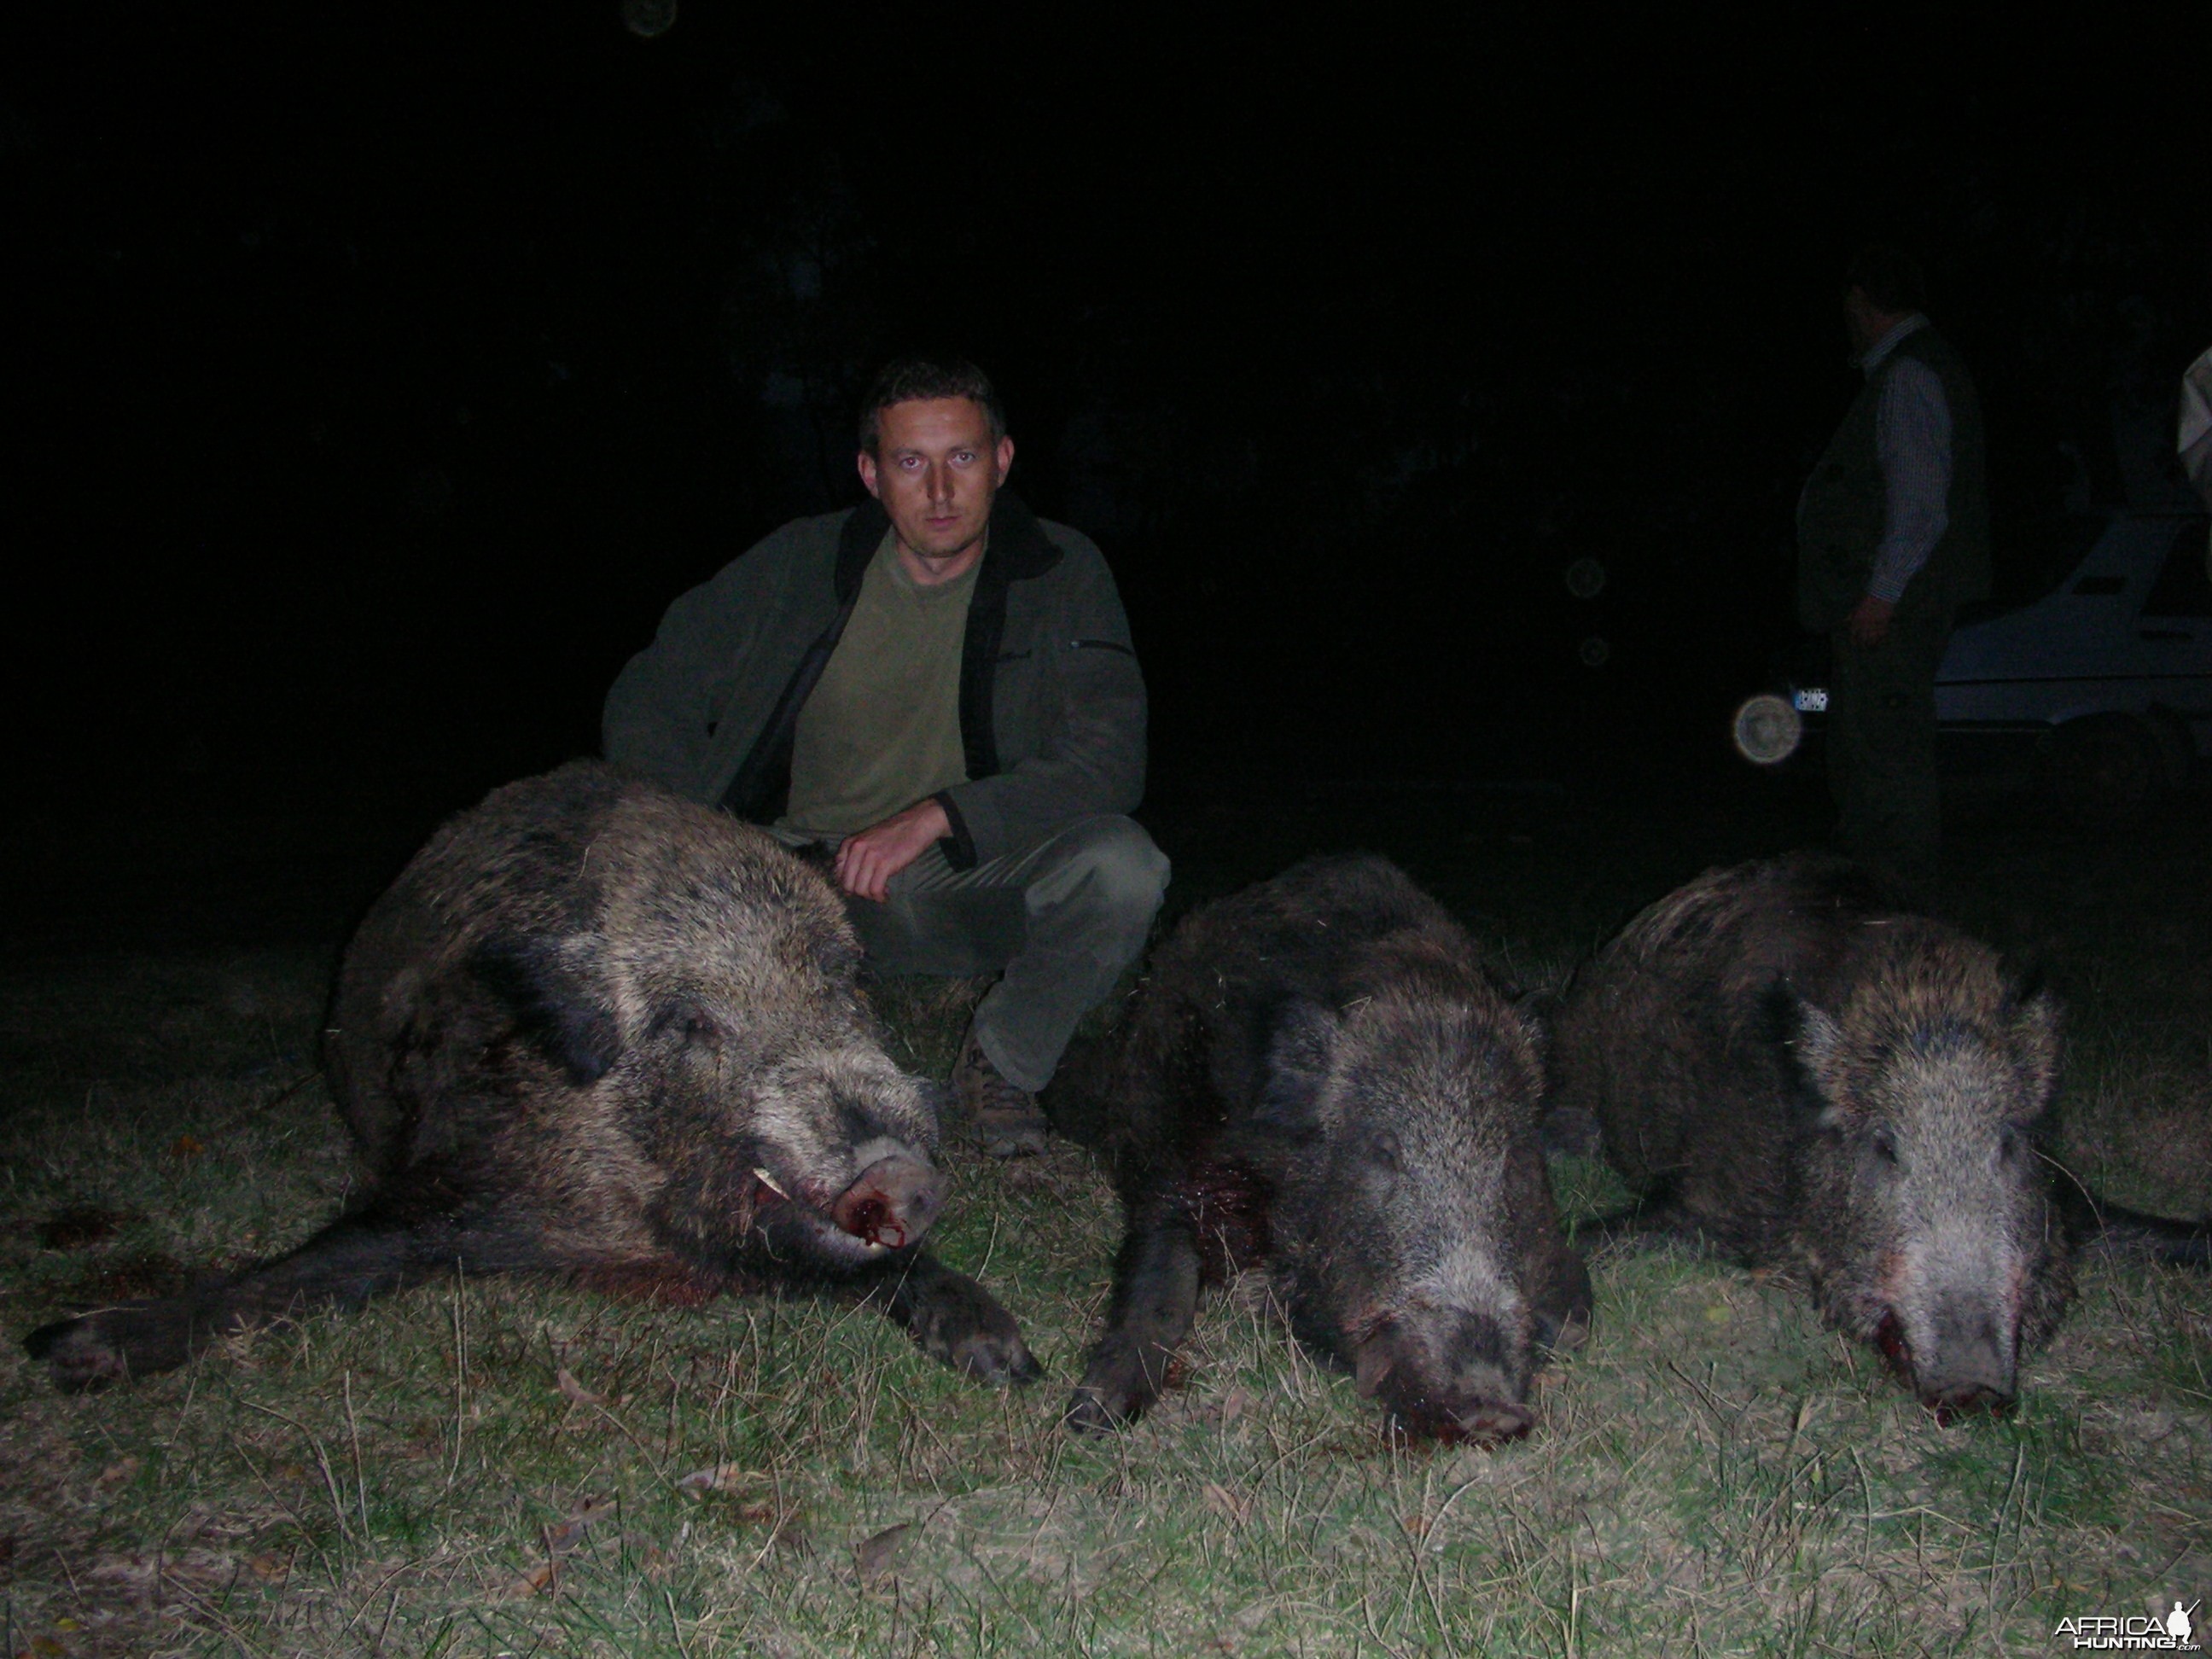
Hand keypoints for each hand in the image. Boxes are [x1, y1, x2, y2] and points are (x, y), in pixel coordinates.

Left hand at [834, 799, 949, 901]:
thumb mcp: (868, 839)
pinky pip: (875, 889)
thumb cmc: (894, 834)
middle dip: (858, 893)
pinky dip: (880, 897)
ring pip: (860, 889)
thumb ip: (855, 855)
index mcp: (851, 842)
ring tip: (880, 894)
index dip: (847, 884)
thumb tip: (847, 879)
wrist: (916, 823)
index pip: (837, 872)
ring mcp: (870, 856)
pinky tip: (886, 894)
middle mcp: (857, 849)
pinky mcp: (885, 864)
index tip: (859, 886)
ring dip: (870, 896)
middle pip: (847, 884)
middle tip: (870, 893)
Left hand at [1847, 594, 1894, 648]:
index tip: (1854, 644)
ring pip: (1872, 638)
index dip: (1853, 640)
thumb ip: (1851, 615)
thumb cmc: (1868, 599)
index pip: (1853, 633)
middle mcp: (1865, 624)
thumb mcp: (1857, 607)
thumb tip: (1845, 621)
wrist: (1881, 595)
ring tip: (1871, 647)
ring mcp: (1875, 625)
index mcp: (1857, 620)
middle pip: (1863, 638)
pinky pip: (1882, 633)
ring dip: (1871, 643)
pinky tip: (1880, 641)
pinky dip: (1881, 638)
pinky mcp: (1884, 624)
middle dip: (1862, 644)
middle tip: (1863, 648)